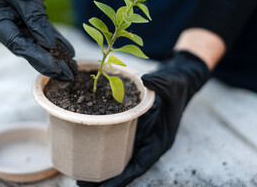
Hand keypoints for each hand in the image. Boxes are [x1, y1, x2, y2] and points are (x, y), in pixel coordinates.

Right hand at [0, 0, 76, 80]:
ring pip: (35, 42)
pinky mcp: (25, 15)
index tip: (56, 67)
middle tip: (67, 74)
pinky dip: (55, 39)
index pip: (17, 44)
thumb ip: (36, 20)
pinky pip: (41, 31)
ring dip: (54, 54)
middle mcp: (1, 23)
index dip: (37, 56)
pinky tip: (68, 50)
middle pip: (26, 47)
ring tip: (71, 66)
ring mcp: (13, 20)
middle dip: (48, 61)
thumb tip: (49, 46)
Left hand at [77, 51, 210, 186]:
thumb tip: (147, 80)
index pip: (139, 165)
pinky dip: (102, 146)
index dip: (122, 178)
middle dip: (106, 179)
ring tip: (79, 174)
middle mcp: (146, 142)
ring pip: (118, 156)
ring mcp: (137, 136)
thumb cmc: (177, 87)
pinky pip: (115, 139)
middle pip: (125, 166)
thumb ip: (161, 85)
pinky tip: (86, 148)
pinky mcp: (130, 127)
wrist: (176, 82)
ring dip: (101, 166)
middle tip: (81, 183)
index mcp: (158, 141)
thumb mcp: (172, 85)